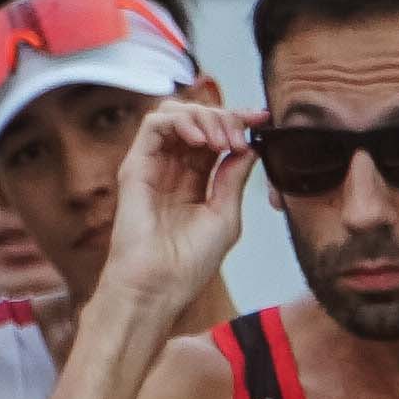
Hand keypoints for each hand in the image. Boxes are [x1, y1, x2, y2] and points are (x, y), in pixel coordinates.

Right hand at [101, 100, 251, 320]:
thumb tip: (250, 146)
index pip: (216, 135)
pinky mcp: (136, 164)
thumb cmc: (188, 263)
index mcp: (196, 179)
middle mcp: (174, 167)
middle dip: (225, 118)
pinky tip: (200, 140)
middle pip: (198, 118)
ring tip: (221, 141)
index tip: (262, 119)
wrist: (159, 286)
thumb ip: (234, 178)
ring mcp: (154, 164)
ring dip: (204, 117)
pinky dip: (180, 121)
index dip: (238, 121)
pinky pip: (153, 124)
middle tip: (239, 139)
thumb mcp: (226, 216)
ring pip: (174, 112)